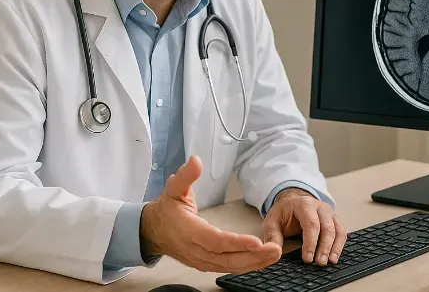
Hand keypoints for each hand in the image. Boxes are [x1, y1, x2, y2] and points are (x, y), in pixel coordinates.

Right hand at [140, 155, 281, 273]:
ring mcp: (200, 260)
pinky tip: (261, 261)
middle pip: (226, 258)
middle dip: (253, 256)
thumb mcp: (173, 187)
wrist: (152, 230)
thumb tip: (195, 160)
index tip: (257, 242)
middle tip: (275, 250)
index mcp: (188, 231)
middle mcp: (195, 250)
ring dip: (254, 263)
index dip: (236, 243)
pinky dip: (246, 266)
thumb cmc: (166, 209)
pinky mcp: (205, 264)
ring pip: (229, 266)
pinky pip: (228, 268)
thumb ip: (186, 175)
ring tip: (274, 256)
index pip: (215, 241)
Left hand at [262, 188, 346, 265]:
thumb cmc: (282, 213)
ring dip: (335, 247)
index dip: (311, 242)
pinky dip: (339, 246)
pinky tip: (334, 257)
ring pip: (337, 230)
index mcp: (304, 204)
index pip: (311, 223)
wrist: (292, 202)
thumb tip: (274, 252)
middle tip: (320, 262)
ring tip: (330, 261)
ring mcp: (329, 213)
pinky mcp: (334, 220)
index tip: (308, 258)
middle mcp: (320, 207)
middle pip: (327, 227)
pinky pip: (341, 233)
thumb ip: (272, 237)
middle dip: (325, 247)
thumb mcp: (271, 222)